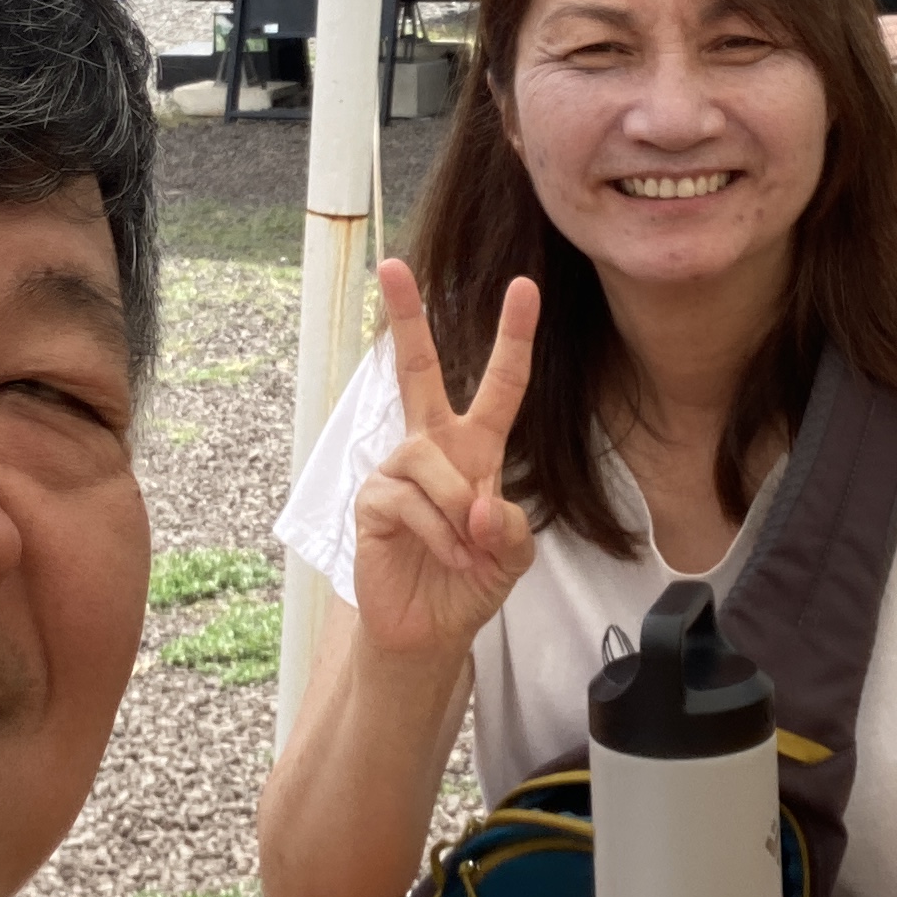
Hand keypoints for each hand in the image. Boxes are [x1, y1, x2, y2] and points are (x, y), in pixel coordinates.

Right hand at [349, 260, 538, 668]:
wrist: (430, 630)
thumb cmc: (470, 580)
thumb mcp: (513, 554)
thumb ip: (511, 526)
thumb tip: (479, 506)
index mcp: (475, 448)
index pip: (498, 386)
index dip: (513, 337)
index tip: (524, 287)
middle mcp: (432, 447)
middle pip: (417, 370)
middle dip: (405, 318)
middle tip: (392, 266)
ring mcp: (397, 471)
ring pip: (432, 463)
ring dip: (460, 511)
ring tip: (466, 549)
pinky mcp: (372, 501)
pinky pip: (410, 502)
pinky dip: (440, 536)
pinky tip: (444, 557)